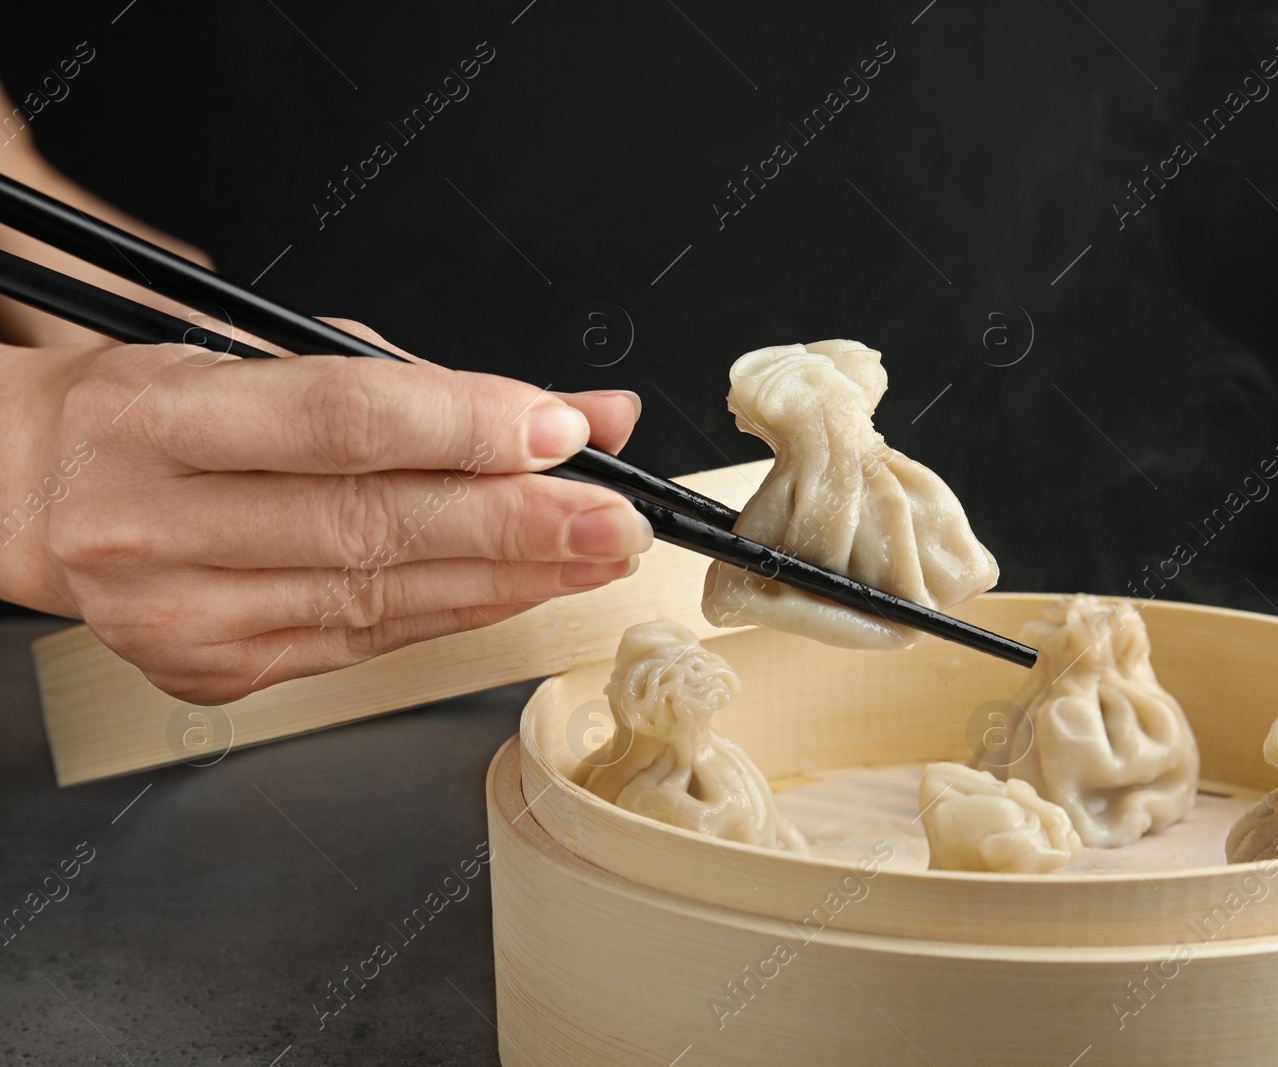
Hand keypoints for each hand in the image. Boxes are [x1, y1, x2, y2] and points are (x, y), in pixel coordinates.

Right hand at [0, 328, 650, 702]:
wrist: (41, 492)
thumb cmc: (161, 412)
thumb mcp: (270, 356)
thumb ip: (426, 385)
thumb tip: (573, 414)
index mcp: (155, 420)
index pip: (342, 424)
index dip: (468, 429)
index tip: (564, 432)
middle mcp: (154, 525)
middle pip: (376, 526)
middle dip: (520, 524)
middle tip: (614, 518)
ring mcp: (180, 614)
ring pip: (383, 596)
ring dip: (511, 577)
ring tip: (593, 553)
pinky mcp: (213, 671)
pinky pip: (368, 640)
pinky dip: (460, 611)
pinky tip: (520, 588)